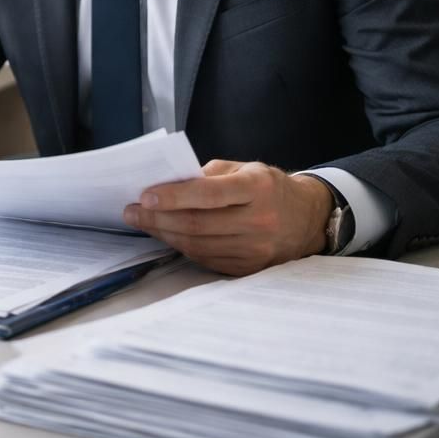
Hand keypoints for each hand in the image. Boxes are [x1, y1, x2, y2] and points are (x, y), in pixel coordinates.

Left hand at [123, 160, 333, 276]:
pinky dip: (182, 248)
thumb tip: (167, 185)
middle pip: (197, 224)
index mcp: (257, 188)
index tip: (144, 196)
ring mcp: (256, 249)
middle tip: (132, 212)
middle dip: (157, 219)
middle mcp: (260, 220)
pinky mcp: (251, 268)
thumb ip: (208, 175)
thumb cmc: (268, 187)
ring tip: (144, 223)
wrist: (307, 218)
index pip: (208, 194)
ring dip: (165, 235)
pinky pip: (207, 260)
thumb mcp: (245, 168)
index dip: (173, 196)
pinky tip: (168, 236)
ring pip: (198, 245)